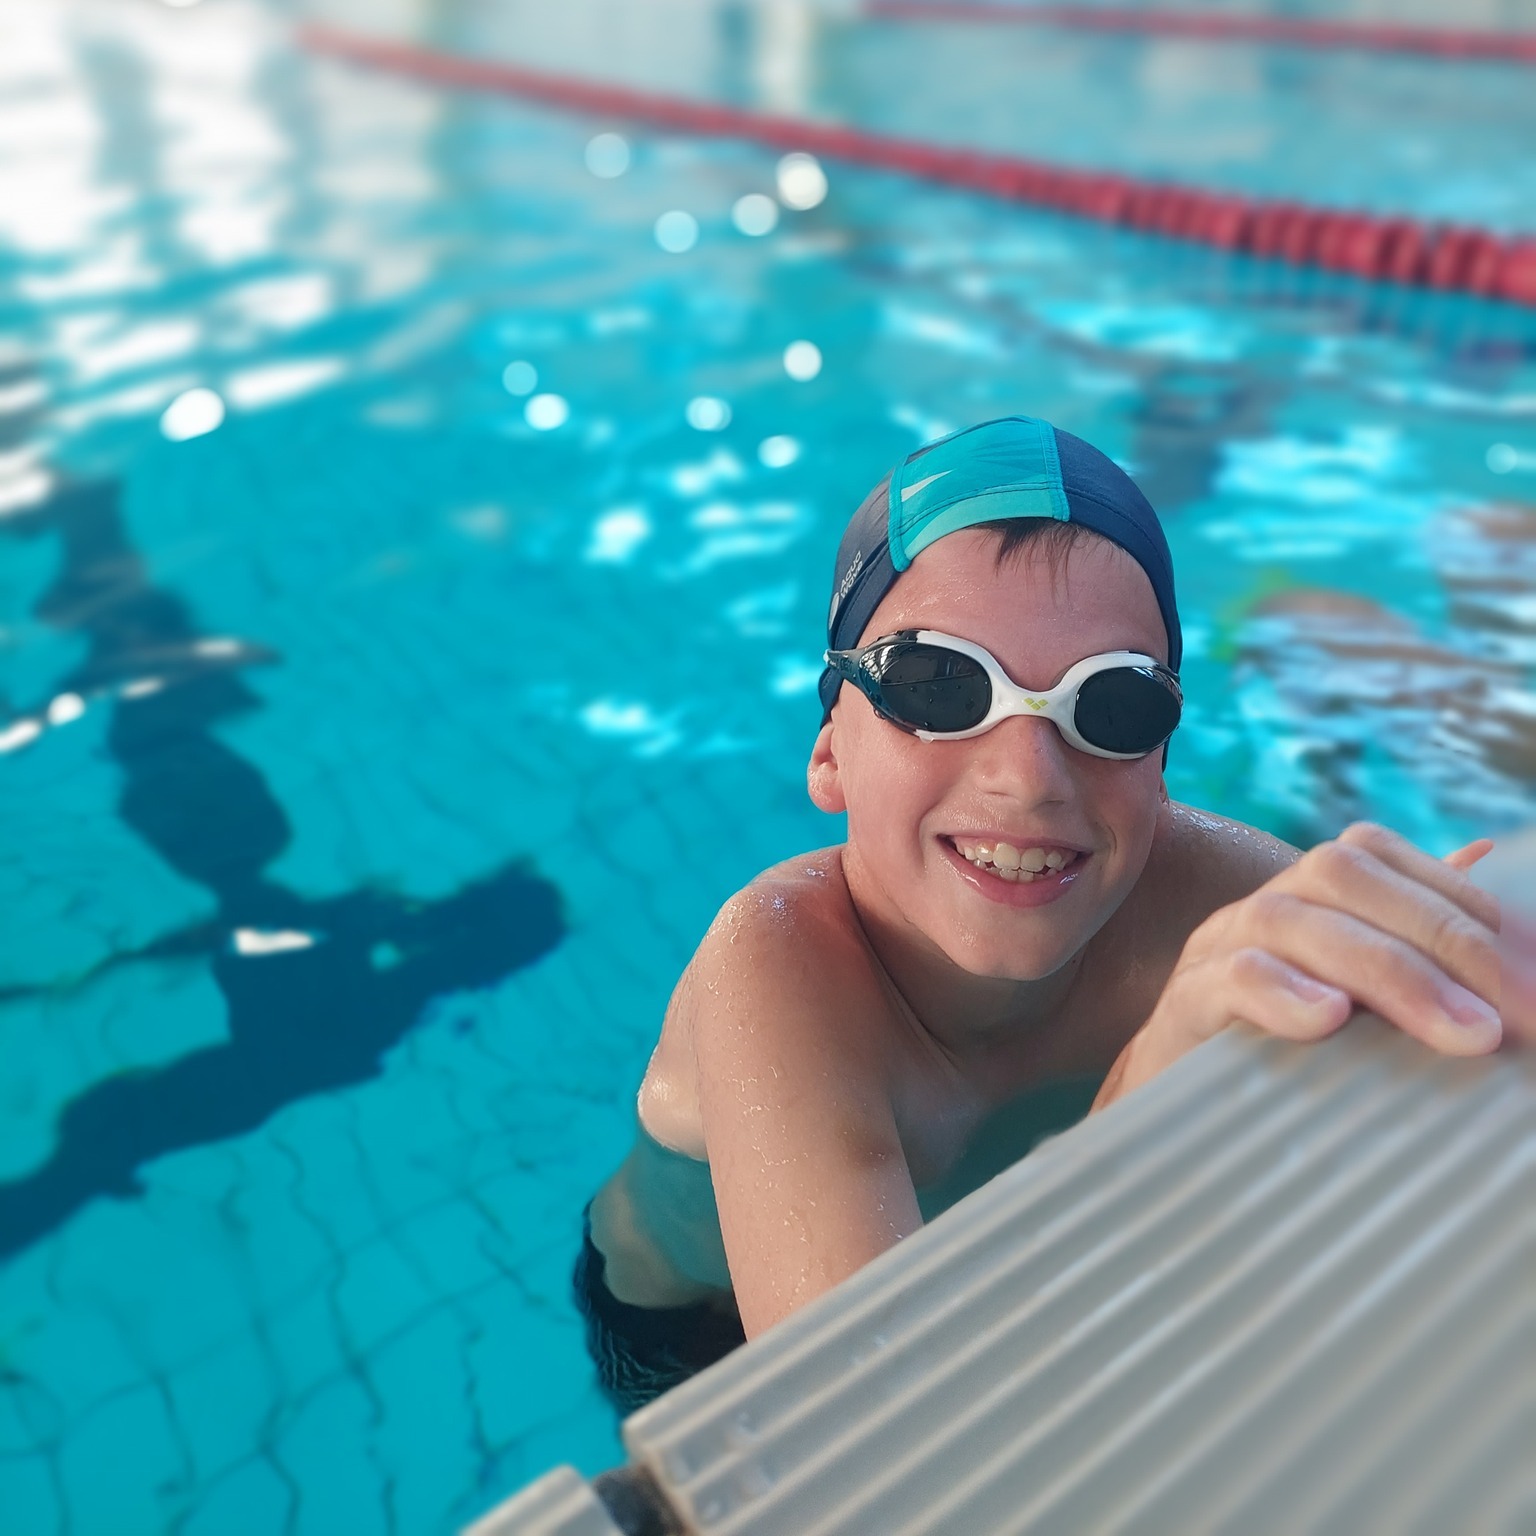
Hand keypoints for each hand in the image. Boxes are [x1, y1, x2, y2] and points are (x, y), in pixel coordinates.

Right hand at [1097, 823, 1501, 1106]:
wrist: (1175, 1107)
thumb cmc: (1286, 1051)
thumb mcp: (1364, 996)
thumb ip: (1415, 939)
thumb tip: (1488, 856)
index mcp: (1309, 894)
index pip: (1385, 858)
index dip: (1467, 907)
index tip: (1534, 981)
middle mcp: (1263, 906)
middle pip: (1343, 875)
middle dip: (1443, 938)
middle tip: (1518, 1014)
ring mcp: (1217, 948)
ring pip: (1290, 918)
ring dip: (1389, 971)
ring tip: (1465, 1034)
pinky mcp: (1186, 1004)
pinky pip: (1229, 975)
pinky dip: (1283, 991)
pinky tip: (1332, 1019)